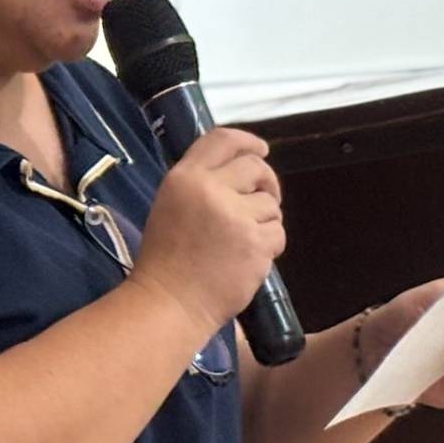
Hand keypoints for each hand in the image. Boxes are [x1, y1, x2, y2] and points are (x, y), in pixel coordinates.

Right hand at [131, 128, 285, 334]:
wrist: (169, 302)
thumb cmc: (165, 259)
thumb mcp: (171, 205)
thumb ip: (201, 185)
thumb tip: (241, 173)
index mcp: (184, 178)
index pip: (223, 140)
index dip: (248, 142)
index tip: (261, 150)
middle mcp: (210, 189)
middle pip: (256, 168)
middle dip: (266, 183)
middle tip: (260, 202)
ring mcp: (235, 216)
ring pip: (271, 204)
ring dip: (265, 220)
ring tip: (243, 240)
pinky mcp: (255, 242)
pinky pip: (278, 232)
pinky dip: (269, 245)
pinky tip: (249, 258)